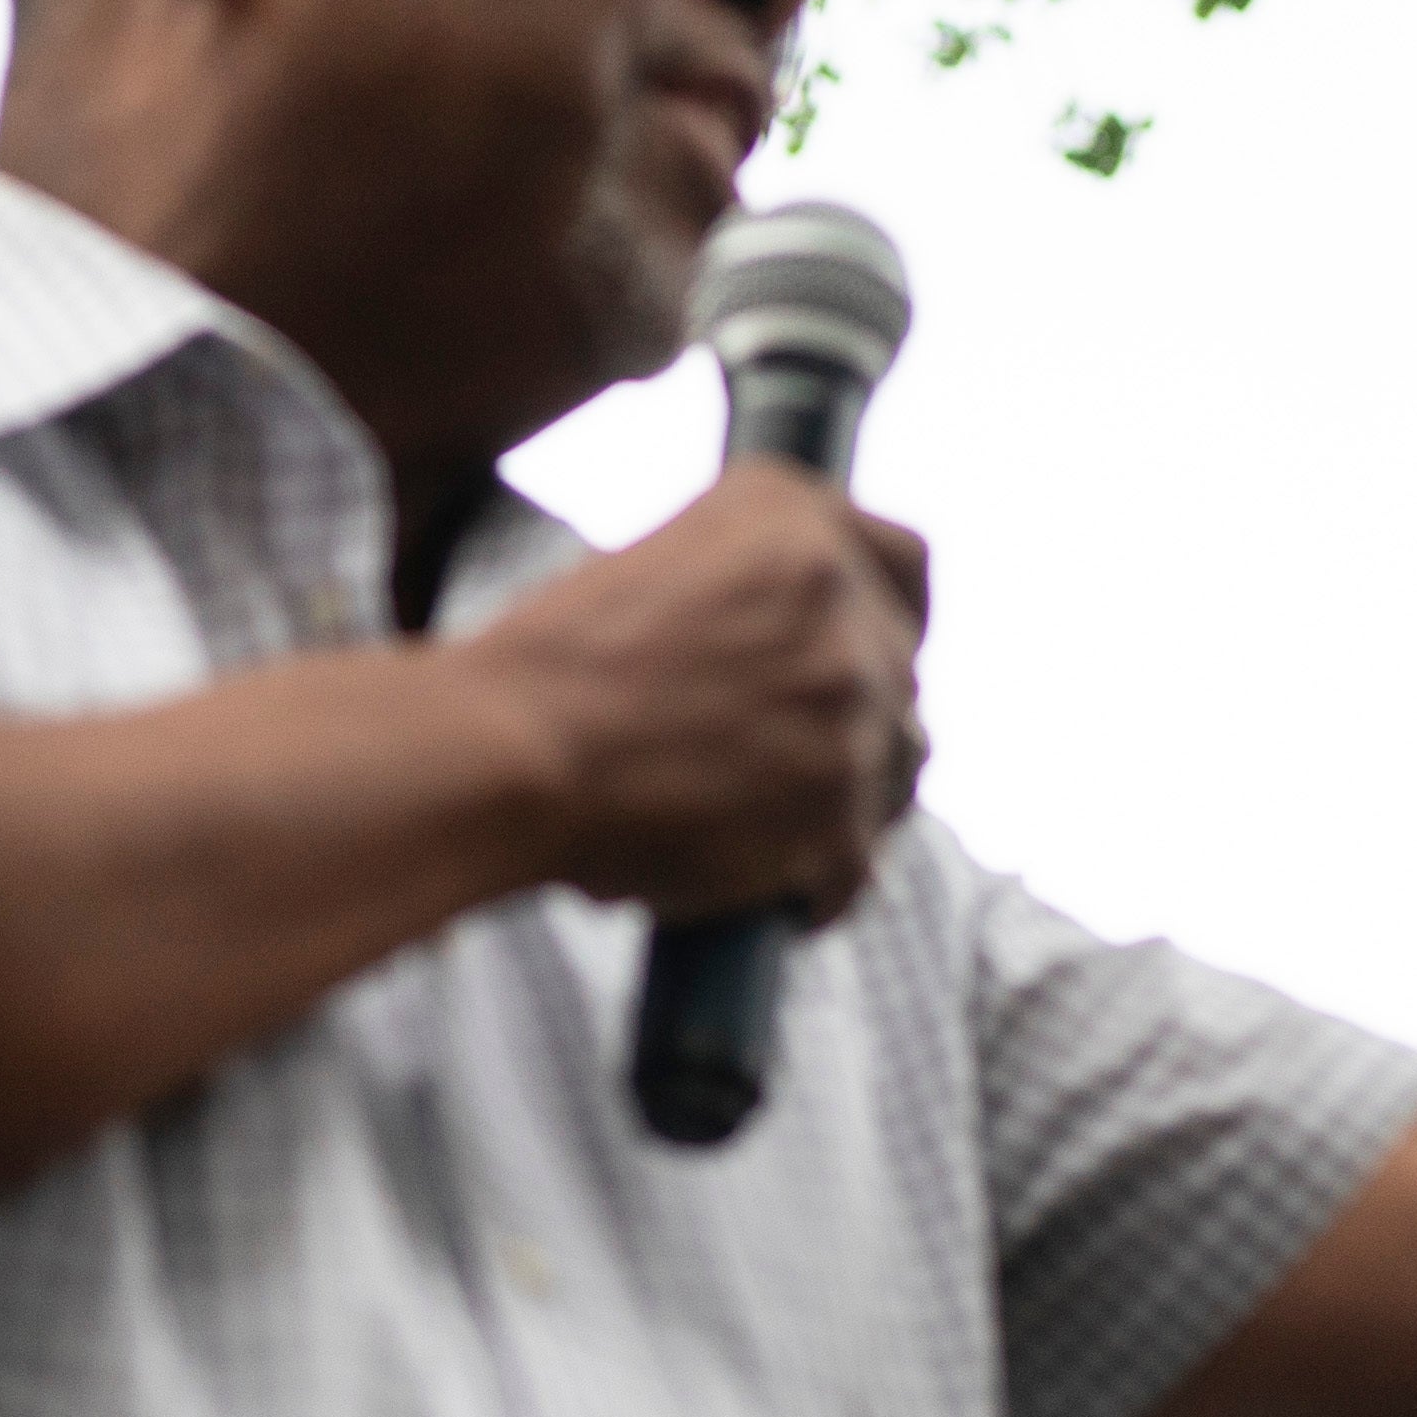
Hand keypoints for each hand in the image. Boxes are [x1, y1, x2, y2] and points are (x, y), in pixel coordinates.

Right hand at [466, 459, 928, 921]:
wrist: (510, 750)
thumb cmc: (547, 673)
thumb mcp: (657, 571)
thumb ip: (748, 590)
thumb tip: (796, 663)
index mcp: (792, 519)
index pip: (906, 564)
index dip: (895, 618)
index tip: (875, 658)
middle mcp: (839, 596)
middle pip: (900, 678)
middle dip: (852, 725)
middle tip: (781, 771)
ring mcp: (849, 704)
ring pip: (894, 770)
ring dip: (845, 805)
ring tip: (770, 838)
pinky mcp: (838, 809)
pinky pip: (855, 865)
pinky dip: (813, 888)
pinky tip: (765, 897)